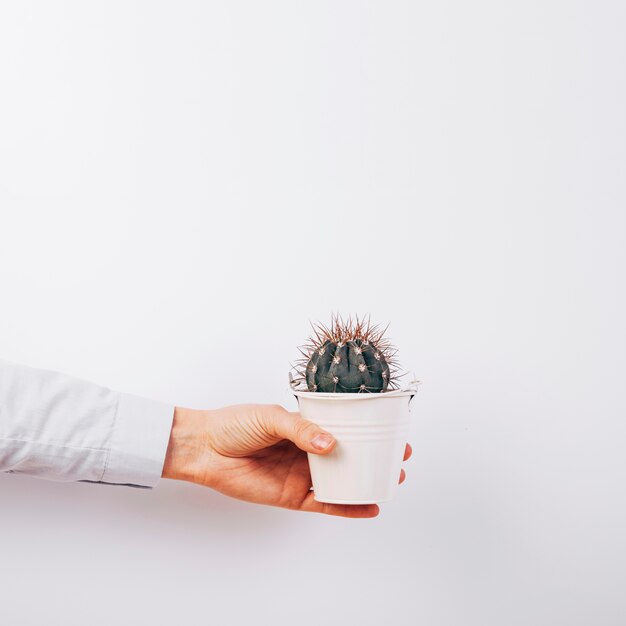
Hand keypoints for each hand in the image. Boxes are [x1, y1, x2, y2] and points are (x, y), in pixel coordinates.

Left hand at [162, 403, 411, 517]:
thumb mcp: (272, 416)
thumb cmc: (235, 424)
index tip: (391, 431)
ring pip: (341, 482)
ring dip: (366, 485)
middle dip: (374, 459)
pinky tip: (368, 507)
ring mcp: (301, 475)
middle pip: (348, 457)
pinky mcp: (292, 496)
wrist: (206, 448)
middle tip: (398, 459)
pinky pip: (325, 504)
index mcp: (305, 428)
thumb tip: (330, 445)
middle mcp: (307, 452)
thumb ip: (301, 430)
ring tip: (390, 483)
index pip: (343, 429)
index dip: (367, 431)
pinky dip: (347, 507)